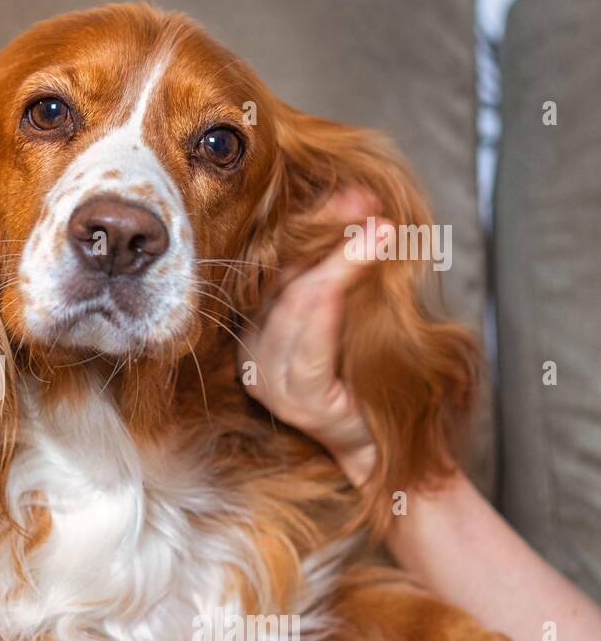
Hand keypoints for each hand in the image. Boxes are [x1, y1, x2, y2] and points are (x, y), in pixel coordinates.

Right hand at [239, 191, 385, 486]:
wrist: (387, 444)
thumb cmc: (369, 376)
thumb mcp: (349, 314)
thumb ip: (340, 272)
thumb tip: (360, 203)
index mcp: (258, 329)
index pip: (276, 267)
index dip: (310, 227)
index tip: (353, 196)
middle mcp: (254, 352)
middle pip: (283, 281)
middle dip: (327, 237)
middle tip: (369, 206)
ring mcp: (270, 379)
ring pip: (295, 307)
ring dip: (337, 264)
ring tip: (378, 233)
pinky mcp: (297, 399)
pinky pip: (308, 346)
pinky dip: (329, 304)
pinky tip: (352, 272)